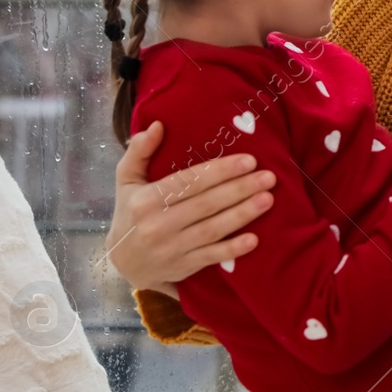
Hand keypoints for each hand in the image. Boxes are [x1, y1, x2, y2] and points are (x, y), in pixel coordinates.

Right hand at [105, 121, 277, 289]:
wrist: (122, 261)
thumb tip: (157, 125)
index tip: (248, 160)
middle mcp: (158, 224)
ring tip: (268, 199)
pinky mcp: (183, 267)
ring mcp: (171, 248)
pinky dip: (232, 250)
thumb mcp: (126, 179)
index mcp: (147, 199)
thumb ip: (140, 151)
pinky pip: (211, 257)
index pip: (188, 182)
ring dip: (242, 214)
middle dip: (240, 189)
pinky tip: (254, 239)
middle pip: (206, 204)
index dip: (219, 171)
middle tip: (268, 177)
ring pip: (212, 229)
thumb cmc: (130, 211)